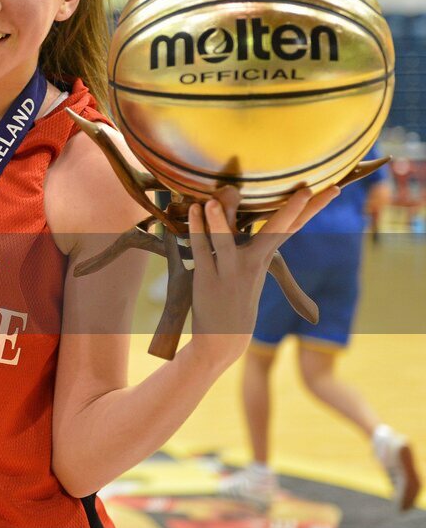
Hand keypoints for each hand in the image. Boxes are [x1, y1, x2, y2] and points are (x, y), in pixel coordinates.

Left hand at [187, 184, 339, 364]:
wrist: (223, 338)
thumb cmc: (233, 294)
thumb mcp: (241, 261)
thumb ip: (232, 227)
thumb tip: (227, 193)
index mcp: (266, 256)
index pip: (293, 227)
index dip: (312, 208)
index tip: (333, 189)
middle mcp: (254, 262)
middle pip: (275, 231)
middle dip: (291, 210)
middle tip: (306, 190)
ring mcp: (231, 271)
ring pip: (225, 241)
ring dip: (219, 221)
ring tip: (214, 199)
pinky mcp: (207, 278)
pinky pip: (200, 249)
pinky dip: (195, 229)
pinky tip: (194, 210)